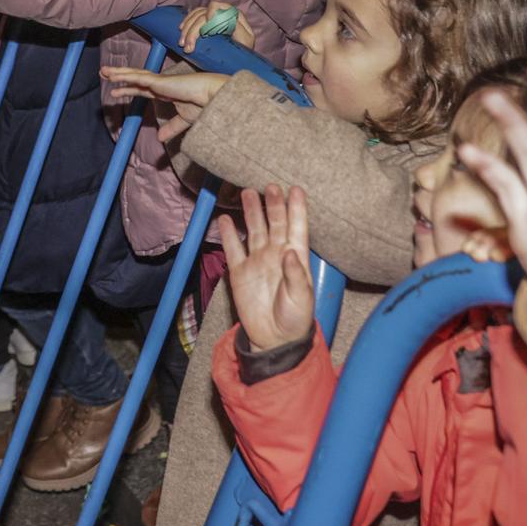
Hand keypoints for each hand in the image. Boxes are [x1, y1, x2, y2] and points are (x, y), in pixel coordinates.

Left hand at [101, 66, 228, 142]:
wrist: (213, 98)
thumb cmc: (203, 105)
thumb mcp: (183, 121)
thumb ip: (171, 128)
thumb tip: (161, 138)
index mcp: (164, 92)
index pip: (141, 90)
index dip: (128, 89)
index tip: (116, 92)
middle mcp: (160, 84)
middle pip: (134, 78)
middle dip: (119, 76)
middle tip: (104, 73)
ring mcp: (159, 81)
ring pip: (133, 75)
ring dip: (117, 73)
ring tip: (103, 71)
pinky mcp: (159, 81)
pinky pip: (138, 78)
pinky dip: (125, 76)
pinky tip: (114, 76)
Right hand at [178, 1, 255, 51]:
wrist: (240, 60)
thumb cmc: (244, 52)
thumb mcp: (245, 41)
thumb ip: (237, 28)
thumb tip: (223, 18)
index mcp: (233, 14)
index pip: (216, 7)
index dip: (207, 15)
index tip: (203, 32)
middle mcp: (222, 13)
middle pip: (201, 14)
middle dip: (192, 30)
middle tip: (188, 47)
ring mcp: (213, 16)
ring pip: (194, 16)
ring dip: (186, 29)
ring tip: (182, 44)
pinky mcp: (206, 22)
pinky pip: (192, 17)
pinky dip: (186, 24)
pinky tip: (181, 31)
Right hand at [217, 185, 315, 351]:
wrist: (274, 339)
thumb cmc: (295, 319)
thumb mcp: (301, 299)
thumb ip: (295, 275)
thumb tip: (289, 251)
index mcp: (295, 258)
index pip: (297, 228)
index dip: (297, 209)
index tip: (296, 189)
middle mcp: (276, 254)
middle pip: (274, 223)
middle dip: (272, 203)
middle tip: (269, 186)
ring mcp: (257, 261)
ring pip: (254, 229)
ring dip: (251, 211)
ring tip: (247, 192)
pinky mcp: (240, 272)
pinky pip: (233, 248)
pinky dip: (229, 233)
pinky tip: (225, 218)